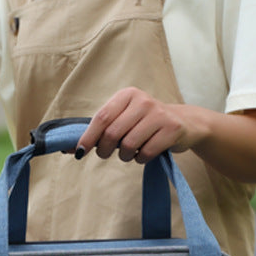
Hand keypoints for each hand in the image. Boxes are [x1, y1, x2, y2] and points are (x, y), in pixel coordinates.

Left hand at [76, 87, 200, 163]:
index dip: (88, 137)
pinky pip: (145, 153)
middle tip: (107, 154)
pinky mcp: (171, 129)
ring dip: (124, 156)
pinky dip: (141, 159)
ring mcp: (159, 114)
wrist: (185, 123)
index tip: (80, 152)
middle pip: (113, 134)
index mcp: (127, 95)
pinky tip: (145, 153)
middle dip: (105, 150)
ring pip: (128, 146)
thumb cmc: (146, 124)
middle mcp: (143, 101)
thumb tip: (70, 149)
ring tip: (129, 153)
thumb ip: (100, 131)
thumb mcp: (124, 119)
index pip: (102, 117)